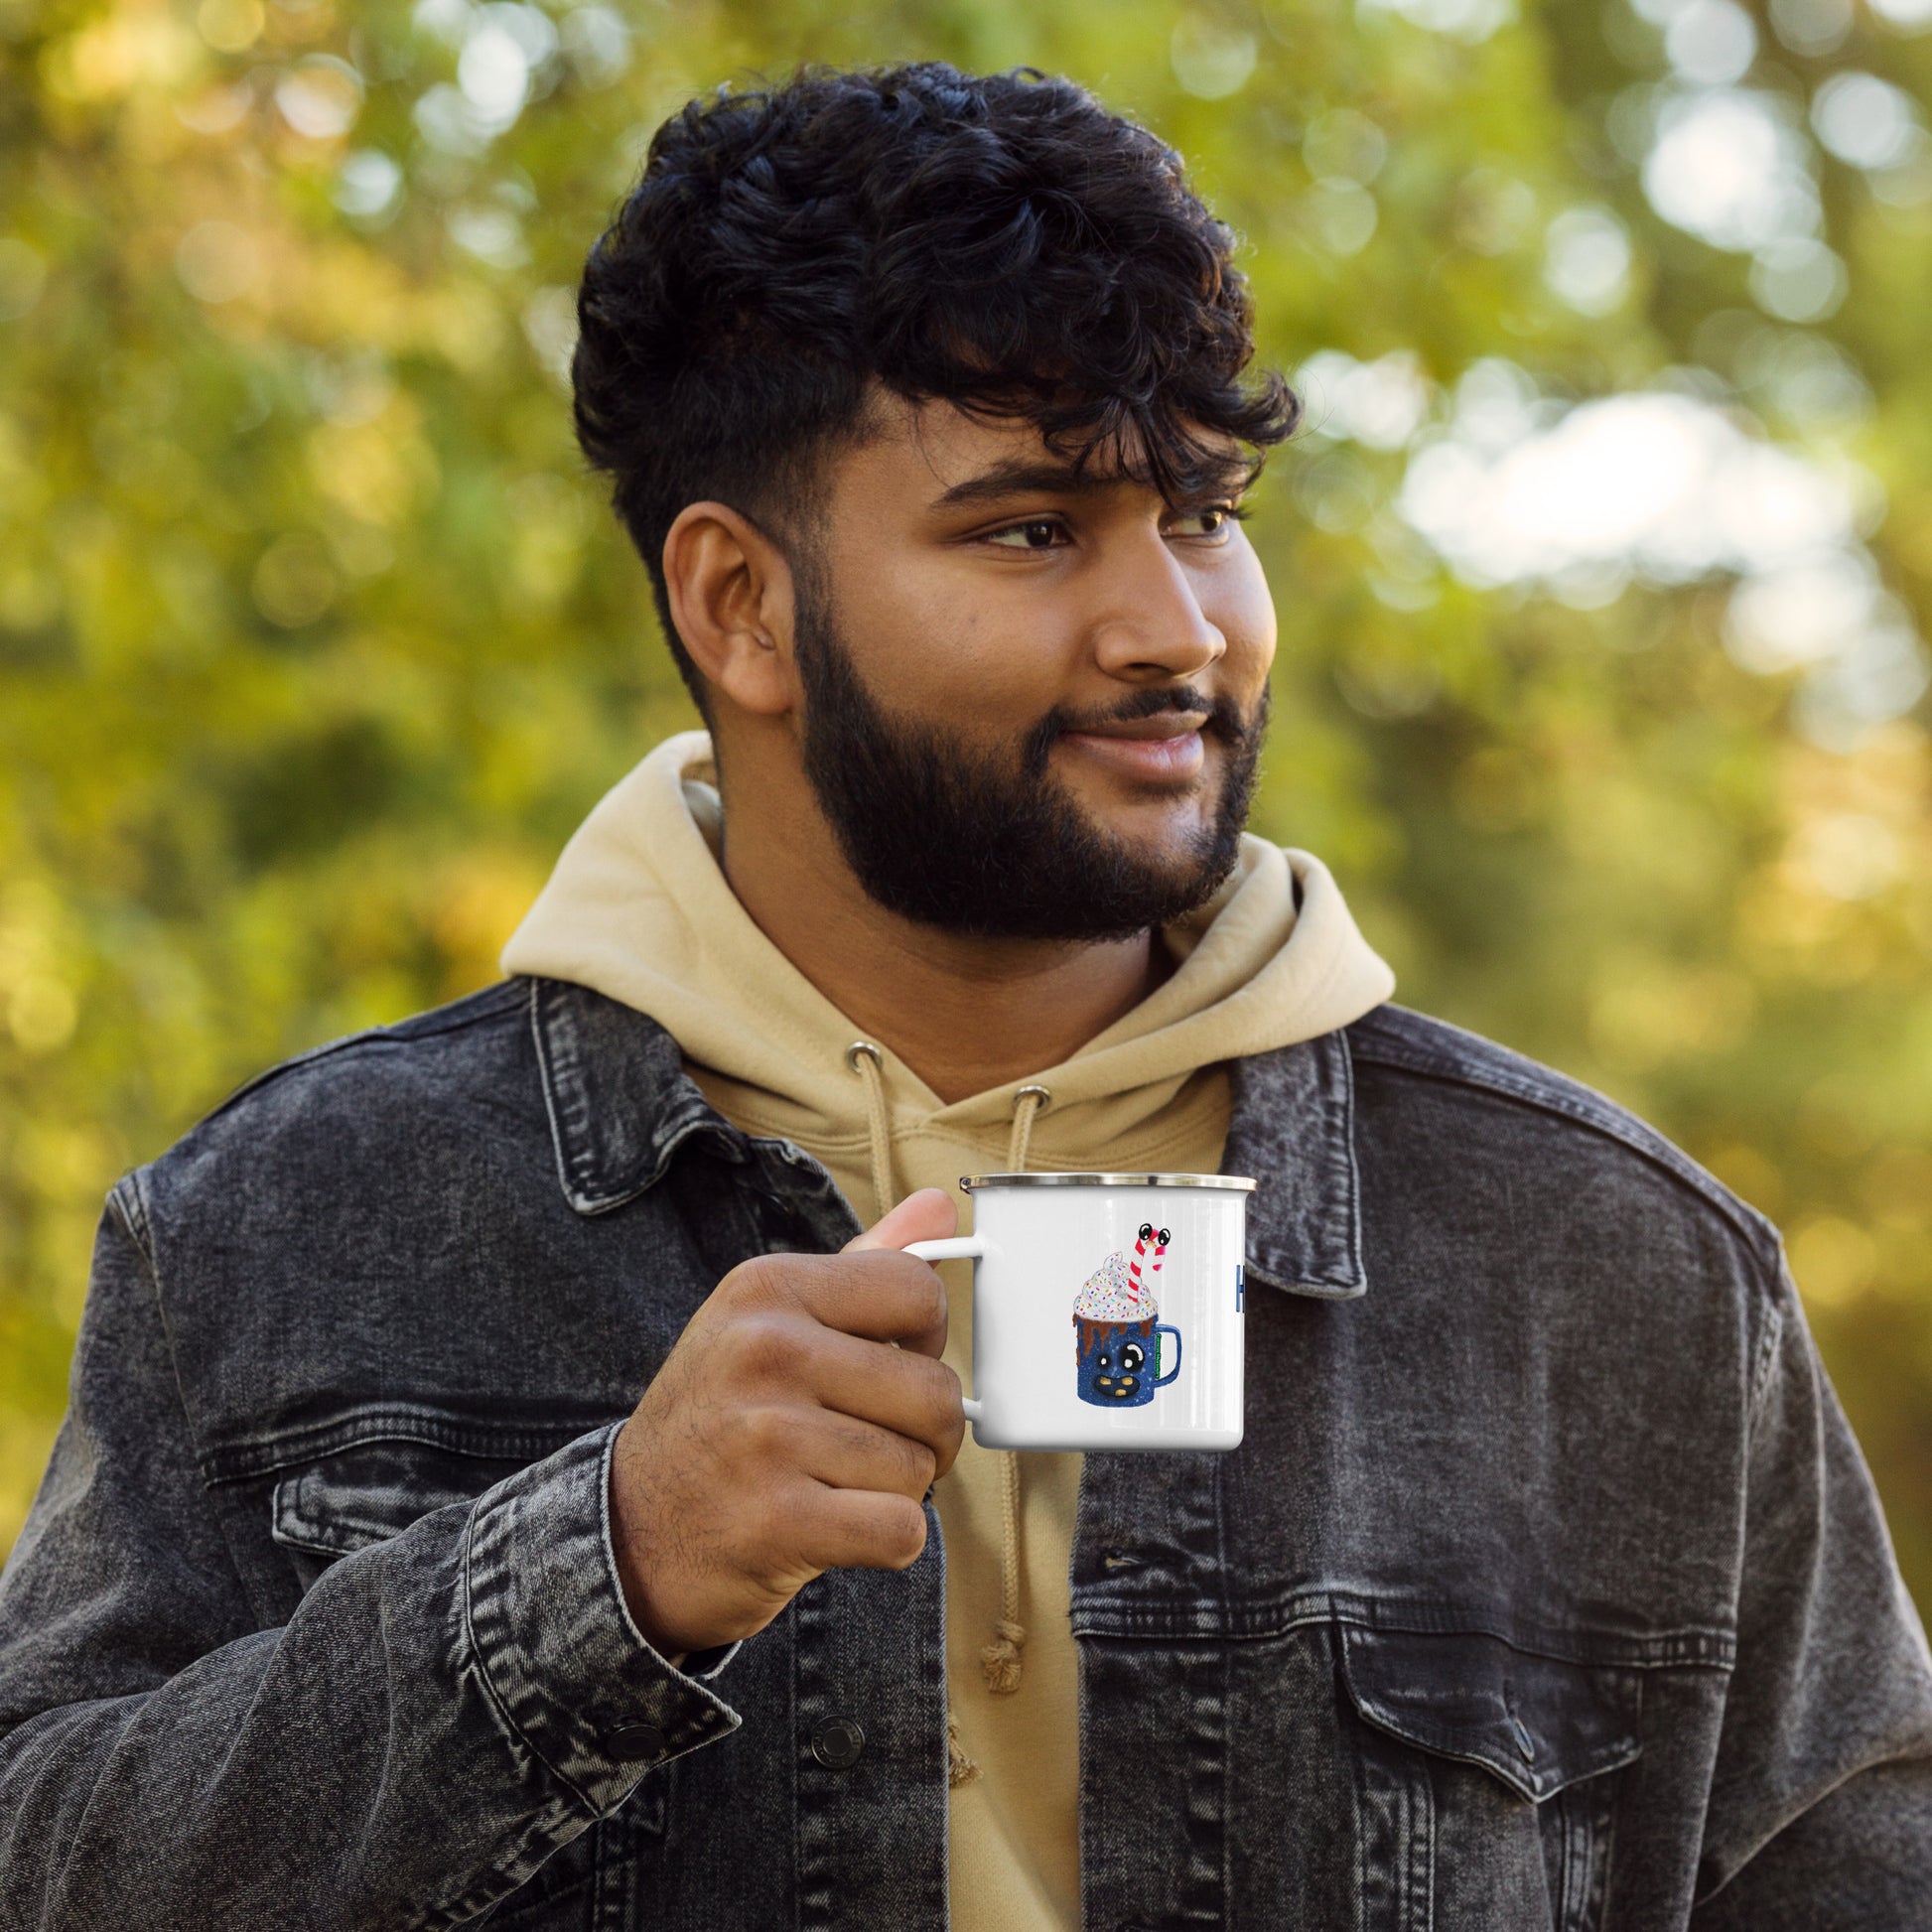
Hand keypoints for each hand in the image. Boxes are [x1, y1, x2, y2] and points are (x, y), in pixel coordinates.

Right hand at [608, 1188, 964, 1657]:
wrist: (631, 1532)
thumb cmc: (721, 1418)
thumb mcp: (769, 1322)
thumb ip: (862, 1264)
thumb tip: (940, 1206)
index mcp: (767, 1287)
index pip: (917, 1292)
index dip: (926, 1341)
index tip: (891, 1367)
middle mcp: (764, 1349)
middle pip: (934, 1392)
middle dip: (924, 1434)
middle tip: (869, 1446)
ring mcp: (767, 1436)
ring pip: (919, 1467)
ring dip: (895, 1491)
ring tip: (830, 1483)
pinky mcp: (776, 1520)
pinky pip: (901, 1530)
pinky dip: (885, 1541)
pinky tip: (832, 1528)